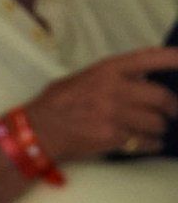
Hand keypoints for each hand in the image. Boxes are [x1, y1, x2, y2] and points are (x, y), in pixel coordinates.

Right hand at [25, 47, 177, 160]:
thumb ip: (113, 74)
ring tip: (157, 129)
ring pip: (156, 122)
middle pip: (161, 97)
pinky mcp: (113, 137)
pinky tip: (151, 144)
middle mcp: (115, 90)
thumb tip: (142, 72)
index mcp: (108, 70)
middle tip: (174, 111)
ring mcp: (115, 115)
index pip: (150, 59)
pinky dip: (151, 143)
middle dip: (173, 107)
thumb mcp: (83, 78)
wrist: (38, 130)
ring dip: (160, 127)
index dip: (173, 59)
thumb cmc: (57, 103)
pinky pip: (144, 141)